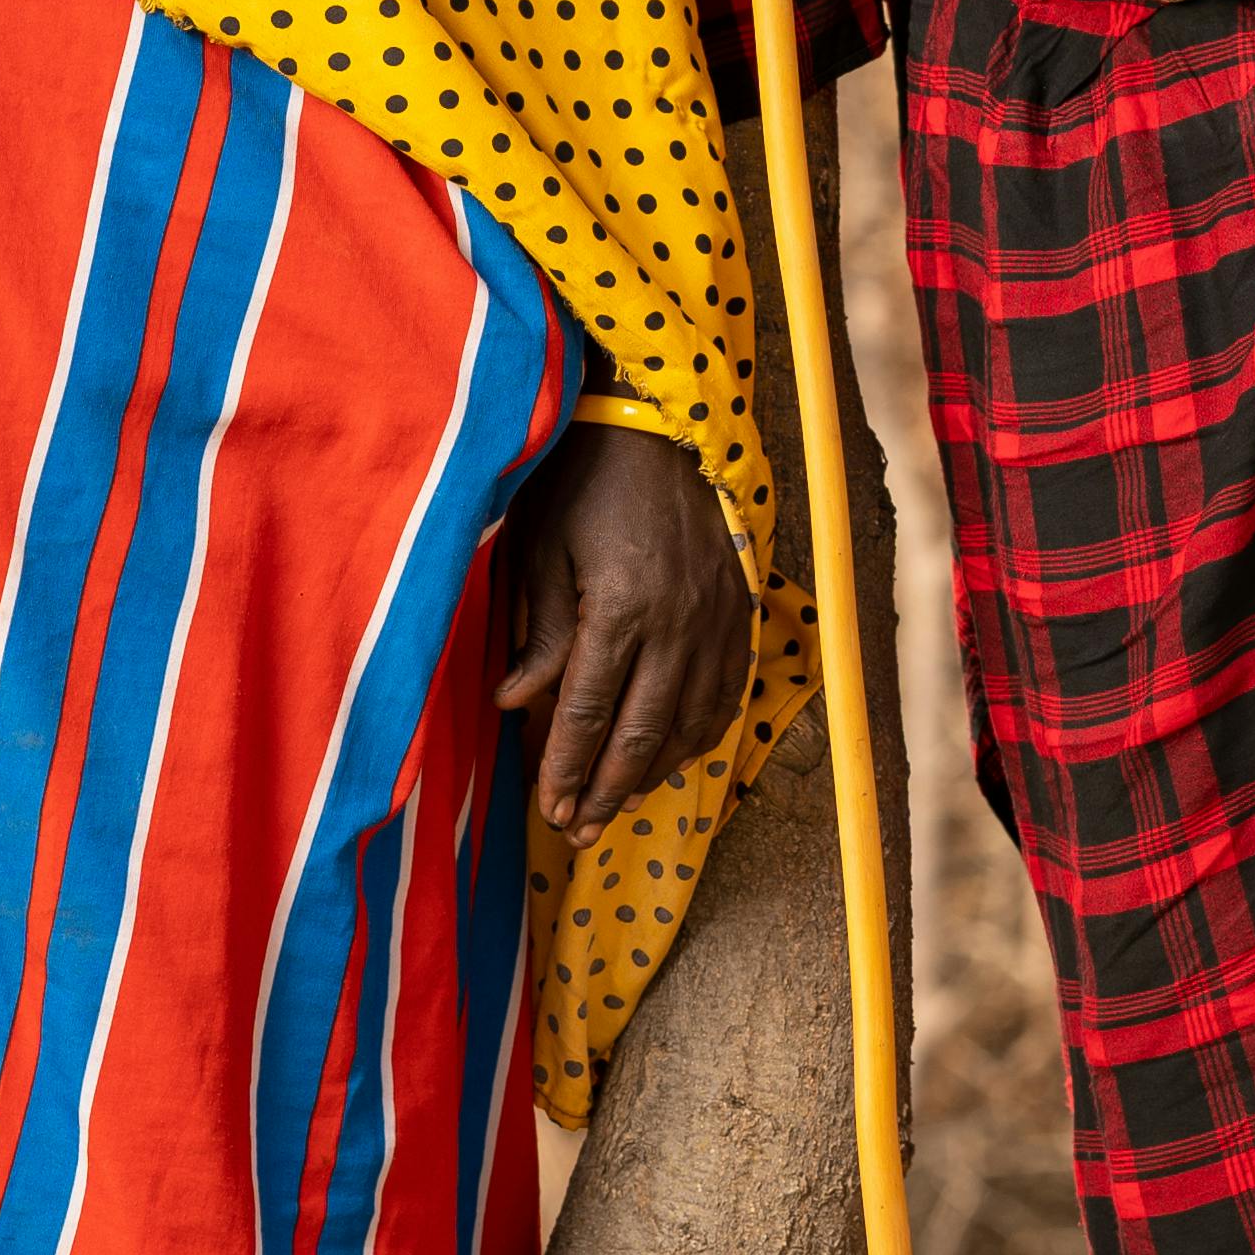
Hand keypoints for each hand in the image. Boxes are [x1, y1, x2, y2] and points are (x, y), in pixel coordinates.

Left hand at [500, 421, 755, 830]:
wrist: (658, 423)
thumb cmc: (584, 481)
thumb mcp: (540, 549)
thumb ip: (538, 632)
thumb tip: (514, 705)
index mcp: (622, 608)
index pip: (590, 712)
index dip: (566, 767)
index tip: (548, 808)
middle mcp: (678, 623)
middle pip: (643, 732)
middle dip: (606, 789)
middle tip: (579, 831)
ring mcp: (717, 618)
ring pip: (691, 722)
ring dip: (654, 773)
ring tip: (618, 806)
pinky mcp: (740, 608)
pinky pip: (726, 692)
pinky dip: (700, 735)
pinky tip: (674, 758)